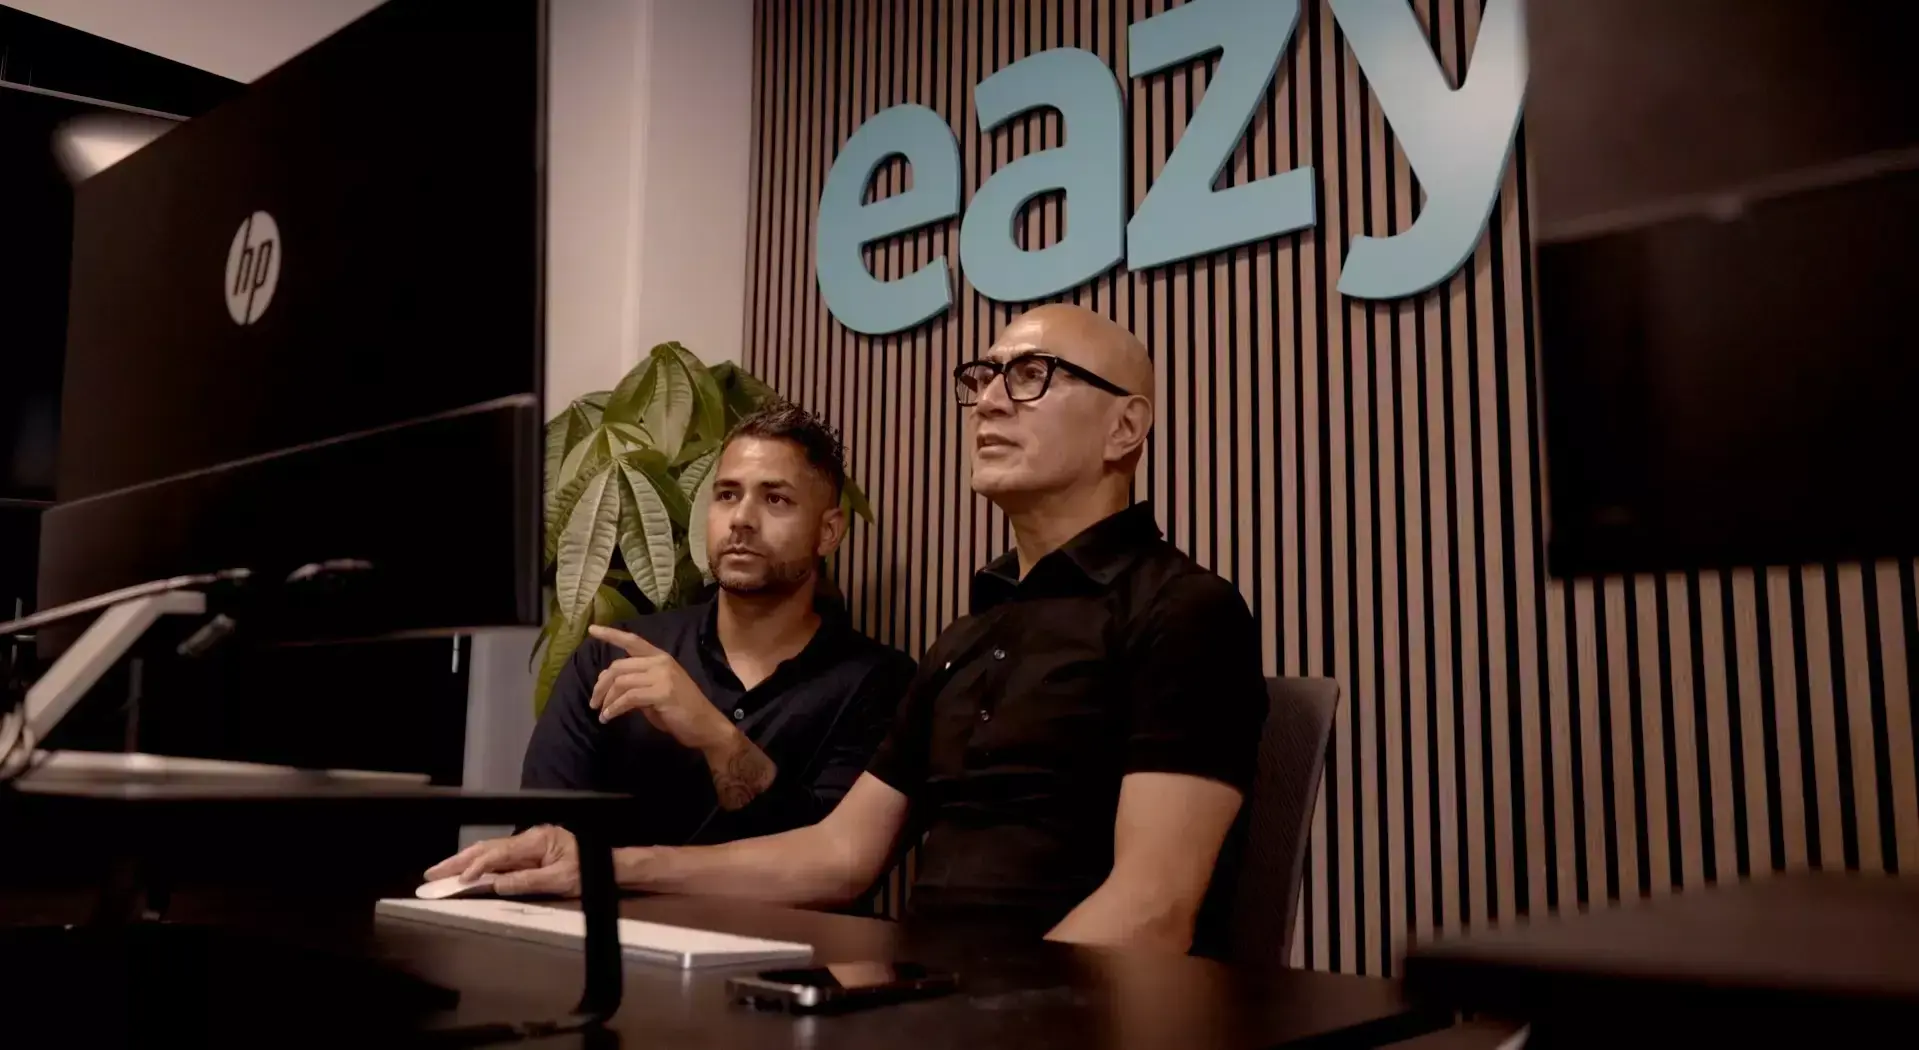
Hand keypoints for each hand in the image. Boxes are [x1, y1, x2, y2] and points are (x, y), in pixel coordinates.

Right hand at [424, 825, 579, 896]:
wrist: (607, 865)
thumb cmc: (588, 872)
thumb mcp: (560, 881)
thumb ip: (527, 882)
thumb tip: (495, 885)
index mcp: (537, 840)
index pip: (499, 853)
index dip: (477, 866)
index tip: (459, 880)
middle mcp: (528, 838)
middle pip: (487, 847)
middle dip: (458, 860)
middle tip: (433, 873)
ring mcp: (526, 844)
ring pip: (489, 850)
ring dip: (463, 861)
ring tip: (440, 872)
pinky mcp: (526, 852)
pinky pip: (497, 857)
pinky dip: (477, 864)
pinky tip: (463, 871)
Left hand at [587, 624, 739, 755]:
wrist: (705, 726)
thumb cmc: (681, 711)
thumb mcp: (655, 691)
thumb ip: (636, 683)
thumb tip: (609, 683)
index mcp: (660, 657)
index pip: (632, 641)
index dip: (611, 634)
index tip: (591, 630)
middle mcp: (660, 662)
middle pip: (619, 666)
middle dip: (601, 685)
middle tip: (593, 702)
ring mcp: (662, 676)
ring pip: (621, 682)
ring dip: (606, 699)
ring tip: (601, 713)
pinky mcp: (661, 692)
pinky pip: (629, 698)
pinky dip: (615, 708)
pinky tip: (609, 717)